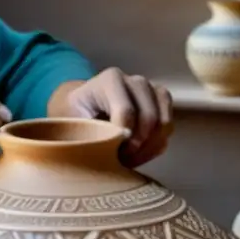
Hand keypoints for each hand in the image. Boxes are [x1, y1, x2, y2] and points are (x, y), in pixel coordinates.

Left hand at [50, 68, 172, 168]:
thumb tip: (101, 146)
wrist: (84, 108)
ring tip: (128, 158)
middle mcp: (135, 81)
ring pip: (163, 124)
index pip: (126, 112)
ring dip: (148, 148)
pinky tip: (138, 153)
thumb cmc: (75, 116)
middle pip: (149, 118)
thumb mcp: (71, 121)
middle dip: (137, 145)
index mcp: (111, 79)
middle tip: (120, 159)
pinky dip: (156, 146)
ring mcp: (152, 90)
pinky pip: (168, 129)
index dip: (121, 138)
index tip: (109, 151)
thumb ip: (85, 131)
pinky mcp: (162, 103)